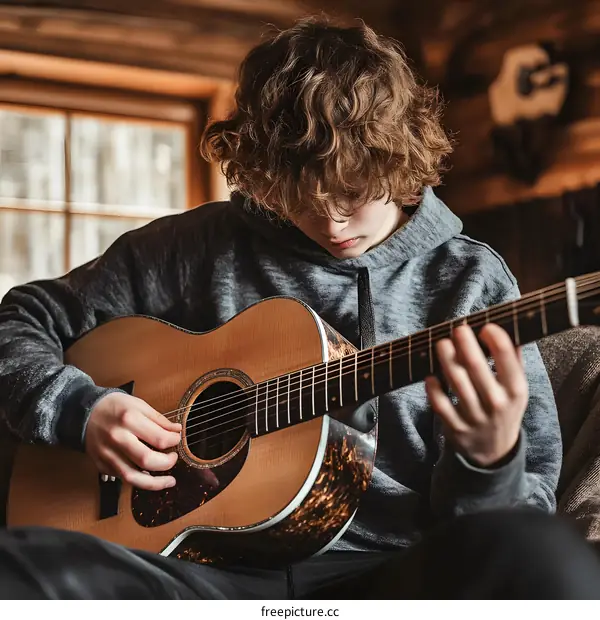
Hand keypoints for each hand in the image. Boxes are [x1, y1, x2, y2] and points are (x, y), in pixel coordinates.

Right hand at [85, 392, 181, 490]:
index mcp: (129, 419)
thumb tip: (177, 431)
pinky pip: (123, 478)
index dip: (173, 441)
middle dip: (167, 463)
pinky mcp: (102, 465)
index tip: (177, 439)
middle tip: (174, 458)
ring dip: (155, 483)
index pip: (159, 438)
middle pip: (146, 460)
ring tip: (170, 481)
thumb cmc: (114, 406)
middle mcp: (117, 438)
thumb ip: (159, 420)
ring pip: (133, 477)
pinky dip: (139, 481)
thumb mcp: (138, 405)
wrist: (83, 413)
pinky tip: (150, 478)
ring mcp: (107, 454)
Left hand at [425, 323, 528, 467]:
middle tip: (458, 328)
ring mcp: (475, 417)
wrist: (494, 450)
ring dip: (447, 359)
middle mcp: (496, 403)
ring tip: (441, 343)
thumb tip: (506, 323)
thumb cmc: (504, 407)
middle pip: (477, 368)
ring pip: (457, 383)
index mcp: (515, 390)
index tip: (486, 327)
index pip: (508, 360)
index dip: (496, 340)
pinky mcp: (455, 427)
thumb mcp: (516, 387)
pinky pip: (440, 404)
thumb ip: (513, 358)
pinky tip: (430, 374)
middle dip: (466, 345)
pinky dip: (433, 389)